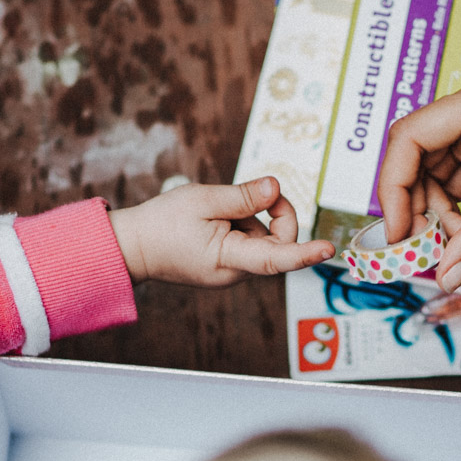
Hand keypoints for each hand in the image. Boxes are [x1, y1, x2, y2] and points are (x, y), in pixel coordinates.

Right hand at [108, 177, 334, 286]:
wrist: (132, 247)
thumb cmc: (161, 225)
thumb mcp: (203, 200)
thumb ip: (242, 196)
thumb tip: (275, 188)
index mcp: (229, 260)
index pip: (276, 257)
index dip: (304, 252)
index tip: (328, 248)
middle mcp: (236, 273)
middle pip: (278, 242)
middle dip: (276, 213)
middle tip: (258, 191)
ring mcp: (232, 271)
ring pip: (263, 239)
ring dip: (252, 216)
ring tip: (219, 208)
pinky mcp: (227, 264)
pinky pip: (248, 242)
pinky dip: (241, 224)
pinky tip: (216, 217)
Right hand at [376, 72, 460, 292]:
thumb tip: (445, 272)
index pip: (410, 136)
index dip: (393, 186)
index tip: (397, 231)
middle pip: (416, 155)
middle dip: (413, 206)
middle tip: (420, 251)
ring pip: (433, 172)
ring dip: (435, 214)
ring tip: (454, 248)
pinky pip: (457, 180)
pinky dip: (455, 212)